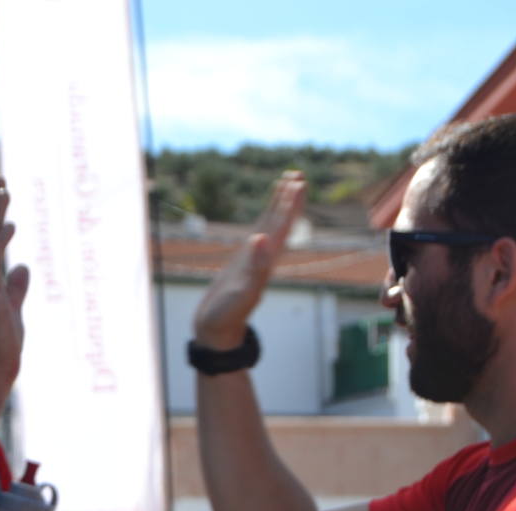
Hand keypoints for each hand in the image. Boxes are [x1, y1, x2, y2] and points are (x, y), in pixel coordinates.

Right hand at [193, 171, 305, 348]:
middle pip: (281, 223)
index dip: (290, 206)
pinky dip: (262, 222)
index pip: (282, 227)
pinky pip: (256, 236)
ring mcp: (254, 260)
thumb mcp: (242, 291)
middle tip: (298, 175)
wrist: (216, 330)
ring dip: (279, 207)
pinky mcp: (243, 264)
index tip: (297, 183)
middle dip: (289, 200)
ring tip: (286, 184)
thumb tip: (263, 237)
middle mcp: (264, 258)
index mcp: (266, 261)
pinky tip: (264, 215)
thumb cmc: (227, 315)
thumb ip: (255, 266)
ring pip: (270, 227)